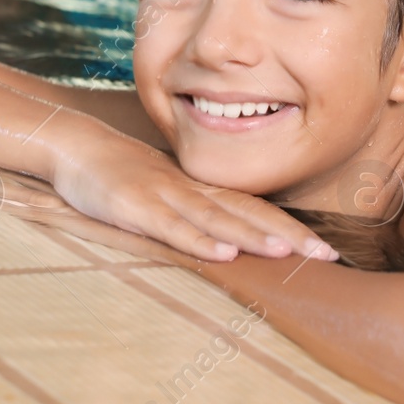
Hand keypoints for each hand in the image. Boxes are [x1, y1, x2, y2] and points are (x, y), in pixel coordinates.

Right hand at [46, 132, 338, 263]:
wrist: (76, 146)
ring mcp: (164, 197)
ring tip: (287, 254)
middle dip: (289, 236)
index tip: (327, 252)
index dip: (291, 229)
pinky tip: (223, 255)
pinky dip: (199, 241)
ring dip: (252, 237)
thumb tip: (233, 241)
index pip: (256, 209)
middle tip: (327, 257)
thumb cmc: (123, 175)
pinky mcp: (135, 207)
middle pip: (248, 214)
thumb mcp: (166, 193)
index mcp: (202, 190)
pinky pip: (171, 226)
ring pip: (216, 219)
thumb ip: (198, 212)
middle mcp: (191, 191)